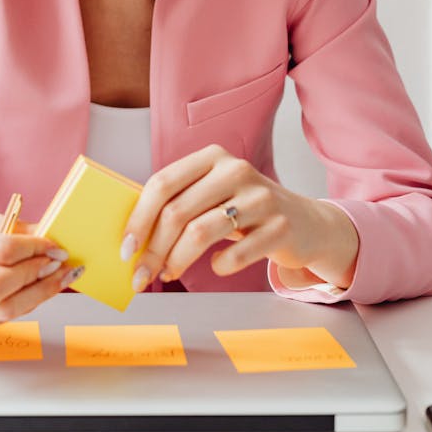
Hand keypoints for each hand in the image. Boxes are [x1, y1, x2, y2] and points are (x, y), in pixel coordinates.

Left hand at [121, 145, 358, 292]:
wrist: (307, 223)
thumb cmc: (245, 210)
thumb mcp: (214, 193)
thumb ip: (180, 202)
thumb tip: (132, 237)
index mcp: (212, 156)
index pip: (162, 183)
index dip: (139, 218)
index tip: (125, 248)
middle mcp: (236, 169)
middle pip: (177, 212)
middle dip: (153, 249)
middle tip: (141, 274)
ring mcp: (261, 197)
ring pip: (201, 232)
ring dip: (176, 261)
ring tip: (169, 273)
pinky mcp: (281, 226)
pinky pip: (236, 255)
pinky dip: (218, 267)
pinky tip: (215, 268)